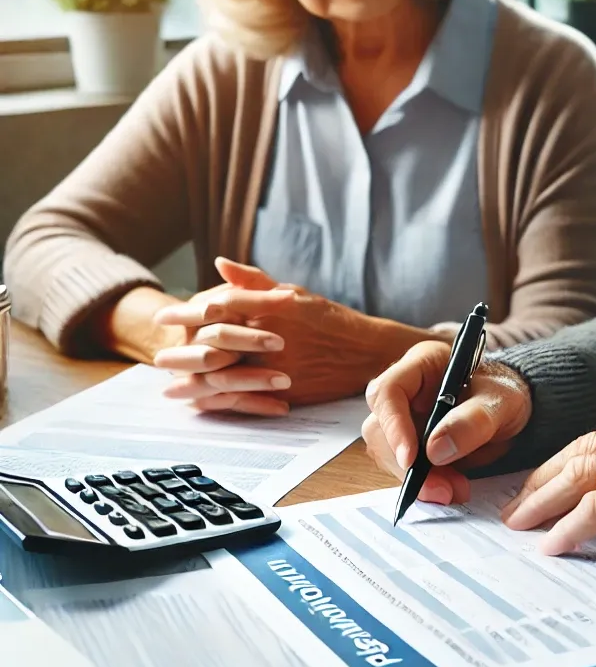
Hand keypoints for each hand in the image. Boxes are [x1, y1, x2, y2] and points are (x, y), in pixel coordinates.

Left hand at [155, 258, 427, 414]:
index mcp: (272, 307)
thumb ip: (254, 281)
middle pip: (215, 342)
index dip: (187, 312)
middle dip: (183, 350)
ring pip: (225, 373)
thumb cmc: (329, 319)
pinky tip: (199, 402)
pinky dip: (217, 400)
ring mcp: (278, 364)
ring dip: (192, 380)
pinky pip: (244, 396)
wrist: (364, 351)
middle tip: (158, 355)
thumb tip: (220, 264)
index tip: (164, 317)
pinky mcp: (286, 389)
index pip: (219, 306)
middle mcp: (273, 335)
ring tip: (169, 383)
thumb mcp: (294, 293)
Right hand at [362, 344, 531, 504]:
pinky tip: (450, 487)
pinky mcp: (411, 443)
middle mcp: (406, 389)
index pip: (388, 390)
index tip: (411, 459)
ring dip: (417, 479)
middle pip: (381, 428)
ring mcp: (405, 417)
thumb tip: (435, 450)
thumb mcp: (501, 401)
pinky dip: (425, 484)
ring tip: (454, 490)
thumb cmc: (505, 392)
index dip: (393, 425)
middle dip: (407, 465)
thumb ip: (473, 421)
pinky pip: (405, 468)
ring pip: (389, 453)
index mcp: (422, 363)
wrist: (512, 409)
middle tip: (442, 489)